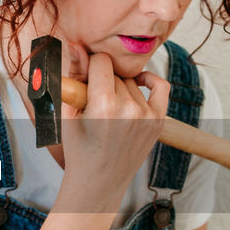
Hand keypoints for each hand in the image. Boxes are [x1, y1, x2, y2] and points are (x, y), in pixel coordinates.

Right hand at [58, 43, 169, 202]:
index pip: (100, 61)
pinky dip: (150, 80)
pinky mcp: (158, 121)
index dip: (89, 66)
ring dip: (120, 87)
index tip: (84, 76)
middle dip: (103, 80)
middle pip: (115, 72)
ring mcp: (146, 115)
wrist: (98, 183)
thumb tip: (76, 46)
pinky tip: (138, 83)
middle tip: (93, 100)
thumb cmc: (78, 149)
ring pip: (131, 82)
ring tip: (108, 109)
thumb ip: (74, 77)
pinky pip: (160, 86)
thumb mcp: (68, 113)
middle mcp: (128, 109)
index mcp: (102, 106)